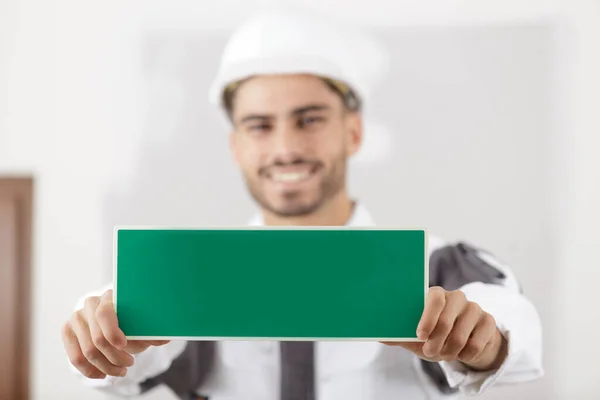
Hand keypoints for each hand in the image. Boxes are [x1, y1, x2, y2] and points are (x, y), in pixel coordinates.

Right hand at [62, 289, 169, 378]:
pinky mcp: (68, 331)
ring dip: (106, 366)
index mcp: (109, 296)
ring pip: (87, 352)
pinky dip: (91, 370)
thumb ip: (152, 330)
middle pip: (97, 339)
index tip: (124, 346)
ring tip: (121, 371)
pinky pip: (75, 357)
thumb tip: (166, 338)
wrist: (114, 320)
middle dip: (115, 357)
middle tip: (130, 364)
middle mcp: (90, 304)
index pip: (105, 314)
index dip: (113, 332)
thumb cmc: (132, 321)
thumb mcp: (142, 324)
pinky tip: (104, 374)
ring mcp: (76, 317)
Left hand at [383, 287, 507, 370]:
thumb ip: (400, 335)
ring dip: (450, 351)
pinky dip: (465, 354)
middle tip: (430, 352)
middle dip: (436, 341)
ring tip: (444, 354)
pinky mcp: (488, 321)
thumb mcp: (417, 336)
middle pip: (447, 319)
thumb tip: (378, 337)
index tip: (420, 335)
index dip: (427, 318)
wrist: (464, 342)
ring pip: (461, 335)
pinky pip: (476, 344)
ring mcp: (474, 308)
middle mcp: (457, 297)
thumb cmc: (435, 335)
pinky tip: (461, 353)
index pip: (434, 298)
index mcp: (436, 295)